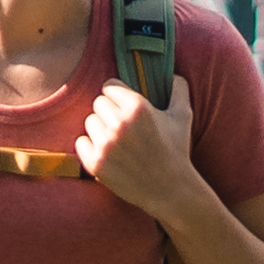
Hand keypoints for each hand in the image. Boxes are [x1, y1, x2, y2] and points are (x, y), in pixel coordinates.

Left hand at [73, 60, 192, 226]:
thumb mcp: (183, 116)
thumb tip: (173, 73)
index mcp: (138, 107)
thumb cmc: (177, 151)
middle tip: (123, 128)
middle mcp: (120, 124)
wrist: (171, 190)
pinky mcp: (96, 163)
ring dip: (100, 129)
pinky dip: (90, 147)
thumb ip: (178, 88)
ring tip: (117, 142)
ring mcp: (106, 145)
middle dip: (109, 113)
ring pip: (89, 122)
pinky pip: (80, 142)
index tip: (124, 107)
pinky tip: (107, 153)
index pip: (109, 86)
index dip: (117, 96)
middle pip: (98, 103)